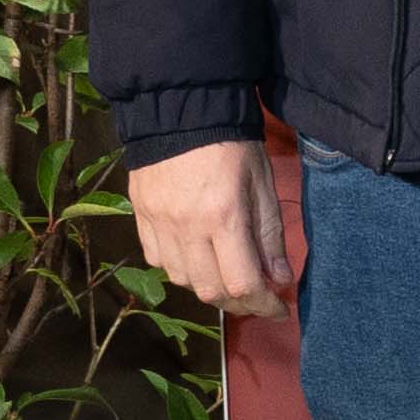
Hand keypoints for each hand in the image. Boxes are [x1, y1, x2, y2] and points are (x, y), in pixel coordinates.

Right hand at [126, 137, 304, 321]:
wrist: (182, 110)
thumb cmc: (233, 145)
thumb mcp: (262, 185)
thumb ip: (270, 237)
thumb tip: (279, 280)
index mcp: (223, 218)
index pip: (242, 283)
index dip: (264, 305)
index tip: (278, 309)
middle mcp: (186, 228)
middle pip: (209, 291)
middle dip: (238, 303)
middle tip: (257, 298)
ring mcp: (157, 223)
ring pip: (181, 280)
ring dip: (208, 287)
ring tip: (228, 275)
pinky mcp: (140, 216)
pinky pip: (157, 260)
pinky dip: (180, 268)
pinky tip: (197, 258)